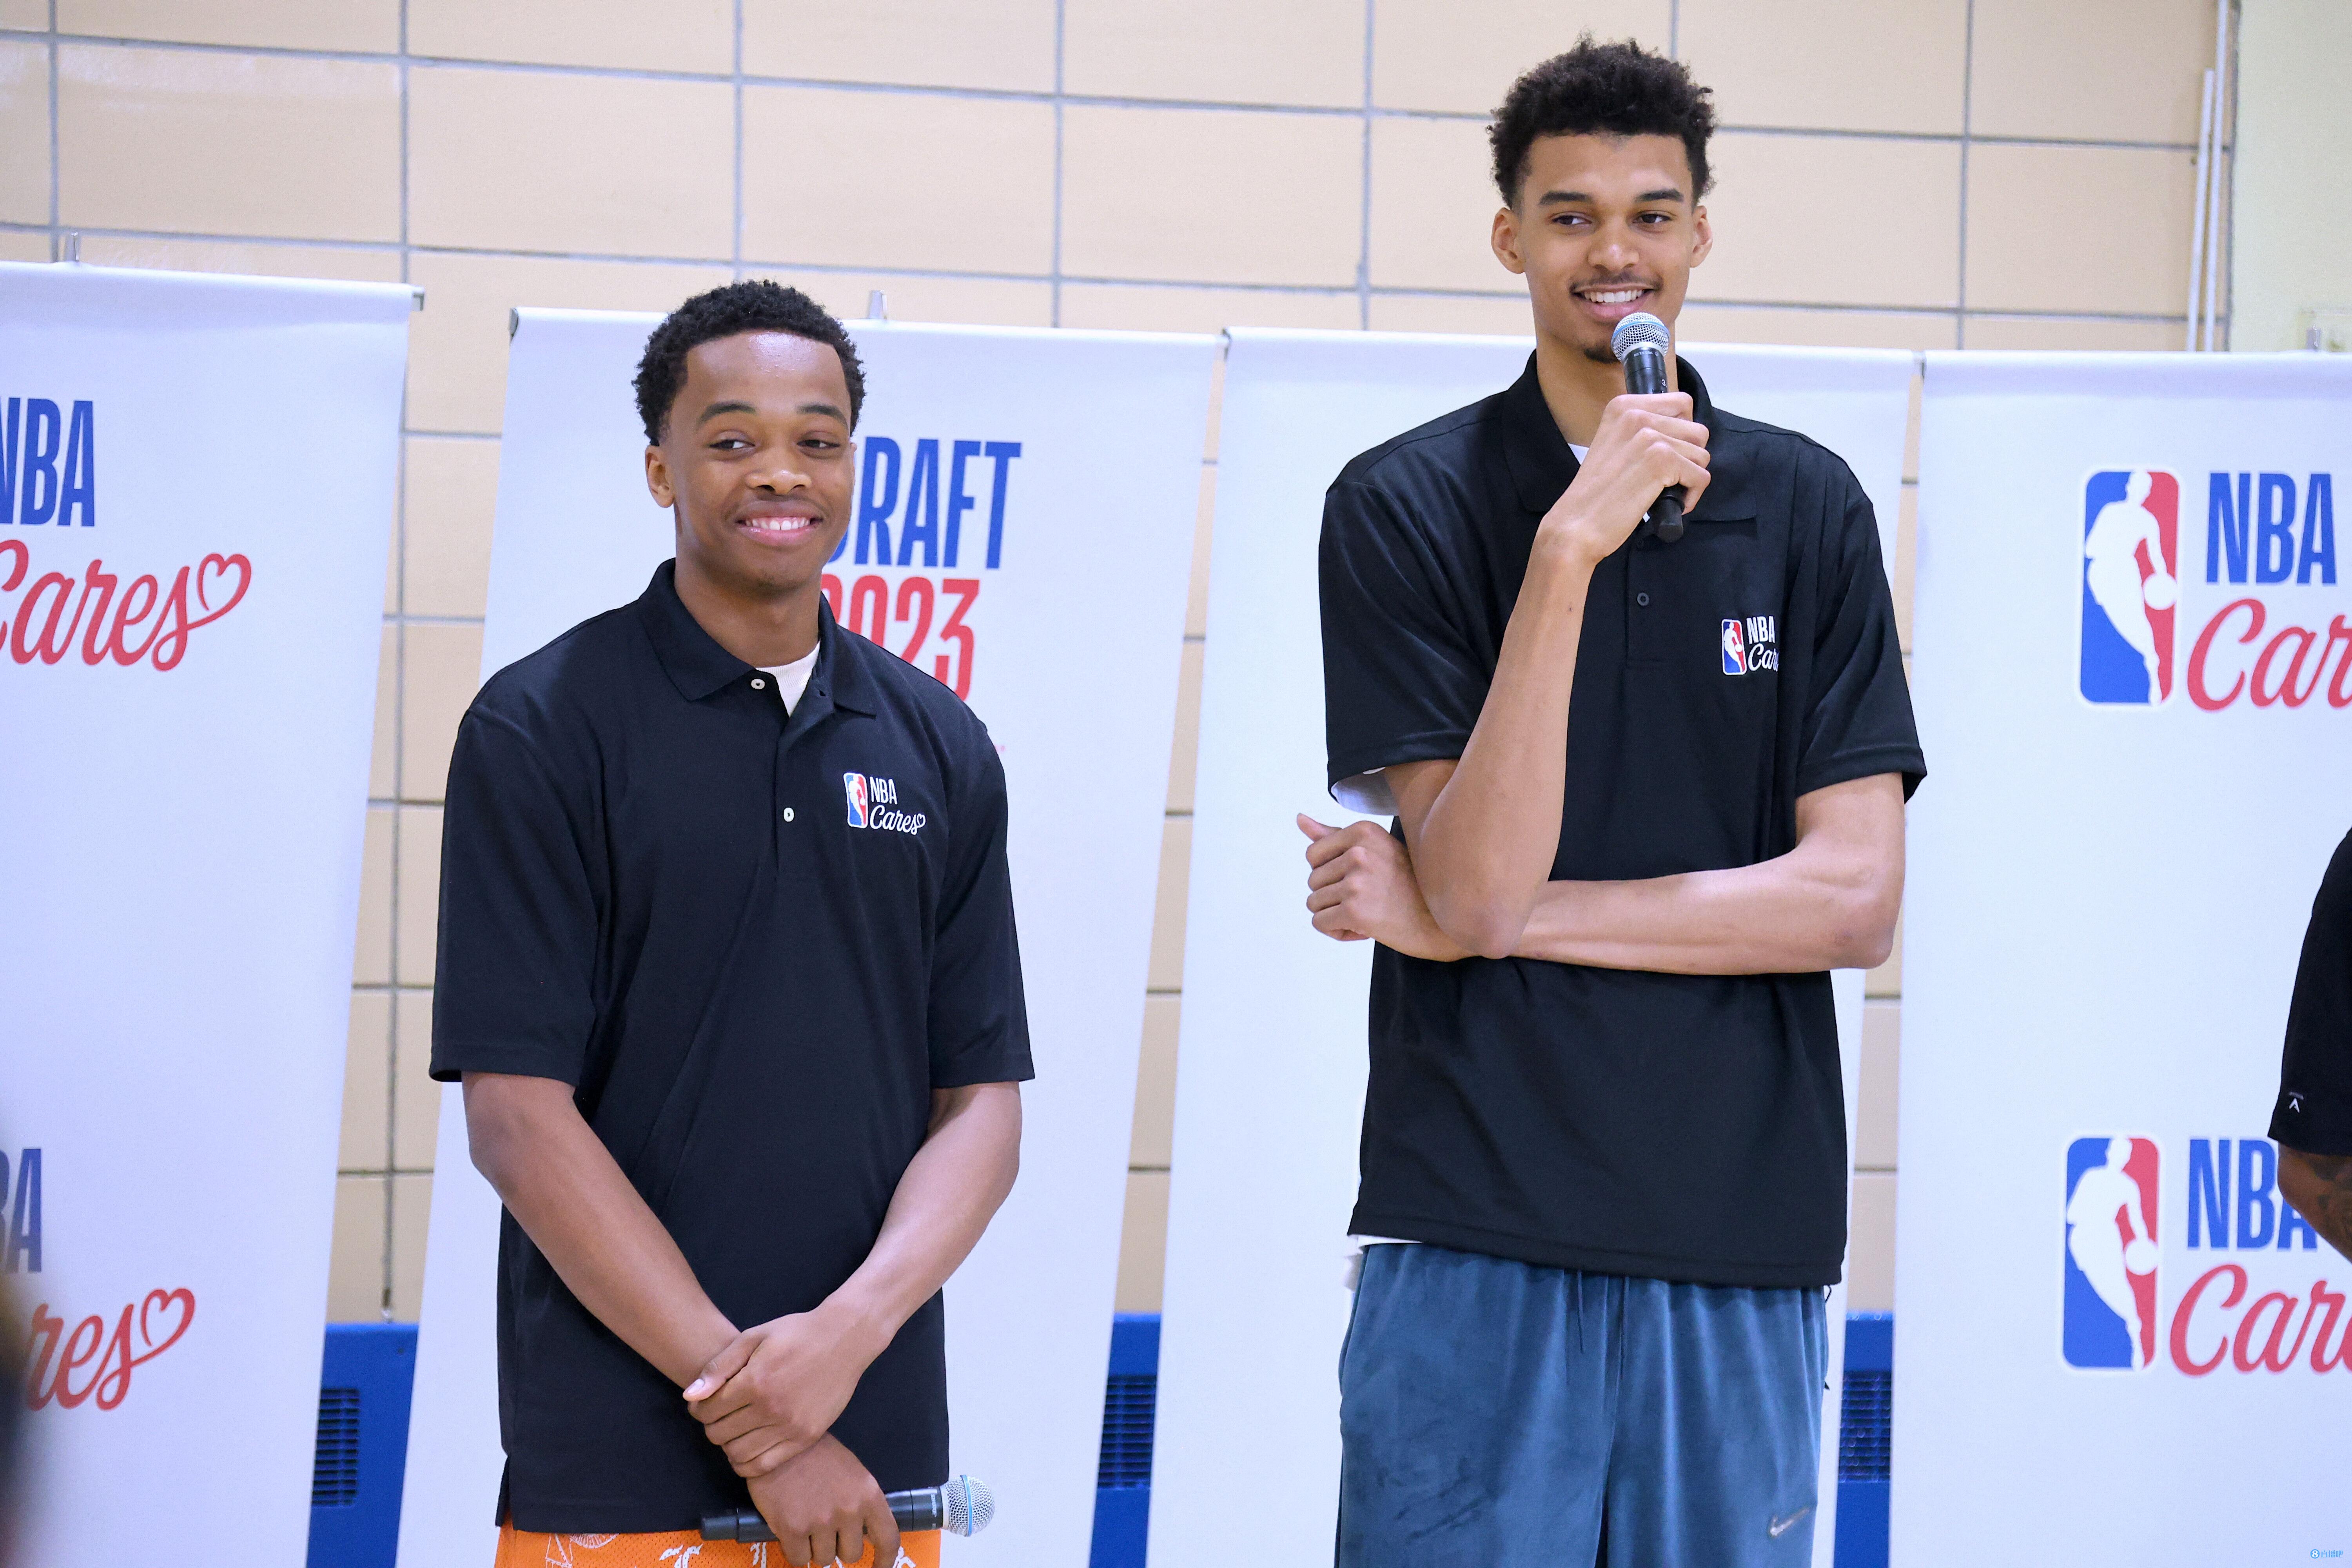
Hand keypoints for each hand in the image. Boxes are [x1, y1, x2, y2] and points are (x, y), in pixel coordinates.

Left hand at [685, 1307, 875, 1477]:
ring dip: (727, 1444)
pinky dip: (746, 1463)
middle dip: (711, 1425)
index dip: (698, 1408)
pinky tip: (746, 1447)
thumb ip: (719, 1367)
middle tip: (719, 1413)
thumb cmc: (795, 1333)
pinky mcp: (806, 1438)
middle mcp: (771, 1409)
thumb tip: (689, 1396)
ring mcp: (791, 1427)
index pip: (707, 1411)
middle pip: (719, 1434)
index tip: (704, 1402)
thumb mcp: (753, 1337)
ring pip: (738, 1454)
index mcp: (755, 1381)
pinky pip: (764, 1466)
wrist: (843, 1339)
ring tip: (734, 1428)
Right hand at [746, 1434, 898, 1567]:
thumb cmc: (817, 1456)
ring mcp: (821, 1521)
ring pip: (824, 1559)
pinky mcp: (793, 1529)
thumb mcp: (852, 1473)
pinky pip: (799, 1559)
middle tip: (825, 1526)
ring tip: (806, 1520)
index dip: (885, 1560)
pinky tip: (791, 1529)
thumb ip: (862, 1503)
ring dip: (815, 1547)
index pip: (888, 1538)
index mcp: (869, 1494)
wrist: (779, 1442)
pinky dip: (795, 1550)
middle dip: (838, 1545)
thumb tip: (865, 1535)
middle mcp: (849, 1510)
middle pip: (851, 1554)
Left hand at [1300, 815, 1469, 961]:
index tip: (1360, 880)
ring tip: (1368, 914)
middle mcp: (1359, 852)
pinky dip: (1337, 931)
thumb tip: (1299, 819)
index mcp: (1364, 831)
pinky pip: (1320, 923)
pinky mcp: (1355, 910)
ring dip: (1336, 915)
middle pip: (1312, 880)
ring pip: (1314, 903)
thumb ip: (1334, 836)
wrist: (1441, 924)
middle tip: (1370, 900)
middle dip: (1334, 896)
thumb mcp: (1376, 850)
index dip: (1331, 874)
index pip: (1313, 854)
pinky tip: (1364, 930)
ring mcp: (1356, 881)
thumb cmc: (1409, 887)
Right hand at [1542, 391, 1709, 566]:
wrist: (1576, 524)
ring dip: (1690, 478)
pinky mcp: (1661, 461)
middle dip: (1690, 457)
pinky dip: (1692, 495)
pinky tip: (1671, 504)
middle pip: (1697, 430)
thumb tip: (1682, 435)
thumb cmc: (1595, 494)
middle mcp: (1637, 414)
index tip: (1668, 454)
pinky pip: (1701, 477)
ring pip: (1702, 454)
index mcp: (1623, 406)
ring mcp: (1650, 437)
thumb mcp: (1613, 444)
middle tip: (1667, 478)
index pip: (1682, 403)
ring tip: (1665, 492)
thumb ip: (1642, 431)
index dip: (1684, 433)